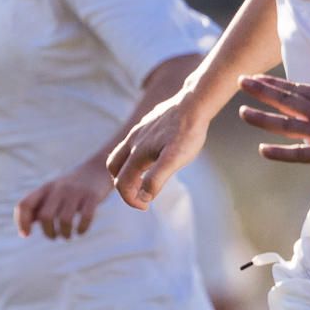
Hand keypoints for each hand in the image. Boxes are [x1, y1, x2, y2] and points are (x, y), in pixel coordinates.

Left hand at [15, 159, 114, 239]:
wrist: (97, 169)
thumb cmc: (70, 188)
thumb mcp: (51, 194)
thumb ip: (37, 209)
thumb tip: (23, 232)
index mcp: (45, 189)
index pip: (25, 204)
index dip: (21, 222)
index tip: (26, 235)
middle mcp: (58, 189)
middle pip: (45, 217)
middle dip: (48, 232)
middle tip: (54, 236)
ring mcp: (76, 192)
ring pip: (64, 220)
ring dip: (65, 234)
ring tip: (67, 235)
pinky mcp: (92, 196)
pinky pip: (85, 218)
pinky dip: (81, 230)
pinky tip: (80, 232)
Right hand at [105, 90, 206, 208]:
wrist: (194, 103)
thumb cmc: (187, 133)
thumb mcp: (175, 160)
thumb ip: (156, 179)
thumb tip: (144, 197)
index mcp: (137, 154)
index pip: (123, 184)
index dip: (131, 200)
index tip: (145, 206)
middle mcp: (132, 142)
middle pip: (114, 169)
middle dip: (124, 186)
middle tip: (142, 195)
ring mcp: (137, 131)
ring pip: (120, 155)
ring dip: (125, 171)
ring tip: (143, 179)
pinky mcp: (145, 123)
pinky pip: (130, 143)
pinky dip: (133, 157)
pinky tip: (152, 156)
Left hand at [235, 75, 309, 166]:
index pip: (293, 88)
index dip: (272, 83)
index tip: (254, 76)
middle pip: (285, 99)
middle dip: (261, 90)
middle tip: (239, 81)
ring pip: (286, 123)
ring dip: (262, 118)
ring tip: (242, 112)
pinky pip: (299, 153)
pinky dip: (280, 152)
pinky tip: (262, 150)